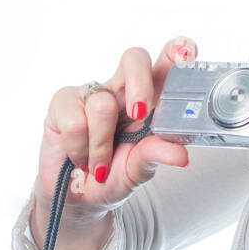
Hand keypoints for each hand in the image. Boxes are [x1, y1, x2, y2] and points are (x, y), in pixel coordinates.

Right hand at [34, 36, 197, 220]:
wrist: (76, 198)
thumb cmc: (112, 177)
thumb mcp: (138, 170)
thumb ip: (157, 156)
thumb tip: (182, 154)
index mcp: (150, 101)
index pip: (166, 64)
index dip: (176, 51)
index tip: (185, 55)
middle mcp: (122, 90)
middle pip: (134, 58)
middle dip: (139, 83)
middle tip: (140, 113)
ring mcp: (92, 93)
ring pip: (102, 104)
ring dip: (101, 145)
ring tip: (100, 165)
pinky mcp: (63, 102)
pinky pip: (74, 120)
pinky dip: (79, 148)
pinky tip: (80, 158)